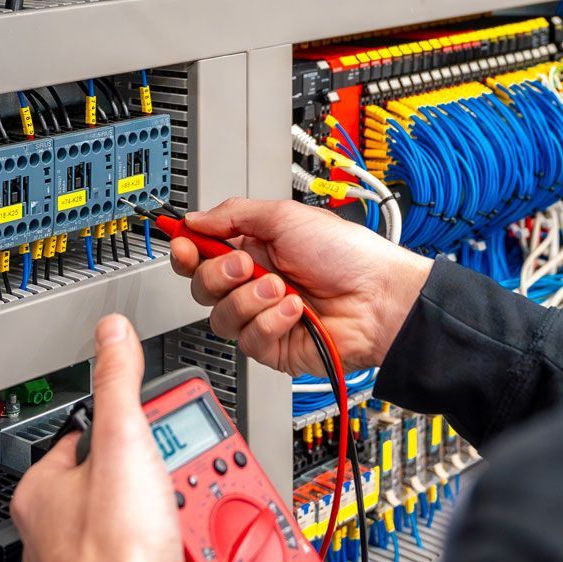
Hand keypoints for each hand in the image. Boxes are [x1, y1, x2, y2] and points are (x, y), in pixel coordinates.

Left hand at [12, 315, 204, 561]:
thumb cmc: (116, 554)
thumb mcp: (124, 442)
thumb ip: (119, 383)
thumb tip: (112, 334)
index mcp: (40, 492)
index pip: (82, 435)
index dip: (123, 425)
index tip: (151, 423)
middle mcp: (56, 530)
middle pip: (117, 476)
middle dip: (154, 474)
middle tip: (172, 476)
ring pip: (138, 517)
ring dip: (169, 512)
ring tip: (180, 514)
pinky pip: (153, 553)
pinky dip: (175, 548)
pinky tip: (185, 548)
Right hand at [170, 198, 431, 375]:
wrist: (380, 297)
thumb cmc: (348, 255)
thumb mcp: (286, 217)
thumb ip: (234, 215)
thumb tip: (195, 218)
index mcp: (255, 249)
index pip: (202, 253)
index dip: (186, 250)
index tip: (182, 244)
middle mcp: (254, 284)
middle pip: (202, 287)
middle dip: (218, 274)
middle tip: (244, 265)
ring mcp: (263, 317)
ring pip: (221, 316)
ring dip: (249, 299)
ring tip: (280, 288)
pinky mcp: (274, 346)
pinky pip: (248, 340)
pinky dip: (270, 322)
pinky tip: (295, 310)